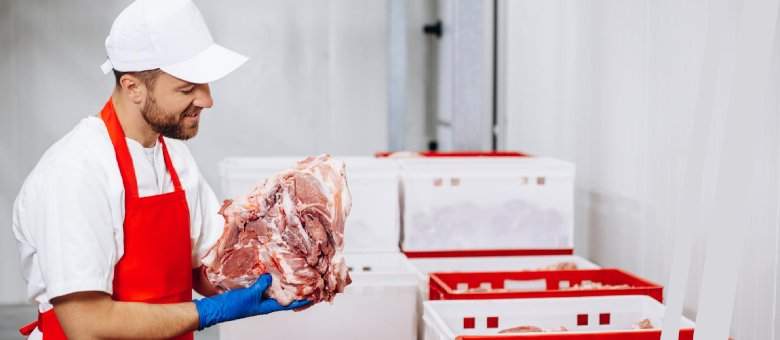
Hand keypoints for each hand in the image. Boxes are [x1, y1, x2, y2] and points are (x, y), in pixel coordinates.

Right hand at [193, 274, 309, 329]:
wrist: (215, 309)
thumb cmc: (232, 307)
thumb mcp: (250, 295)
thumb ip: (262, 285)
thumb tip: (271, 277)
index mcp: (267, 307)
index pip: (288, 303)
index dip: (301, 300)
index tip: (313, 295)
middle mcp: (264, 303)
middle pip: (283, 296)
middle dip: (294, 289)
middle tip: (304, 281)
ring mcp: (257, 298)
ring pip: (273, 290)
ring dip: (281, 284)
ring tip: (291, 274)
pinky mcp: (249, 293)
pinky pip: (263, 286)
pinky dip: (268, 280)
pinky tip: (270, 272)